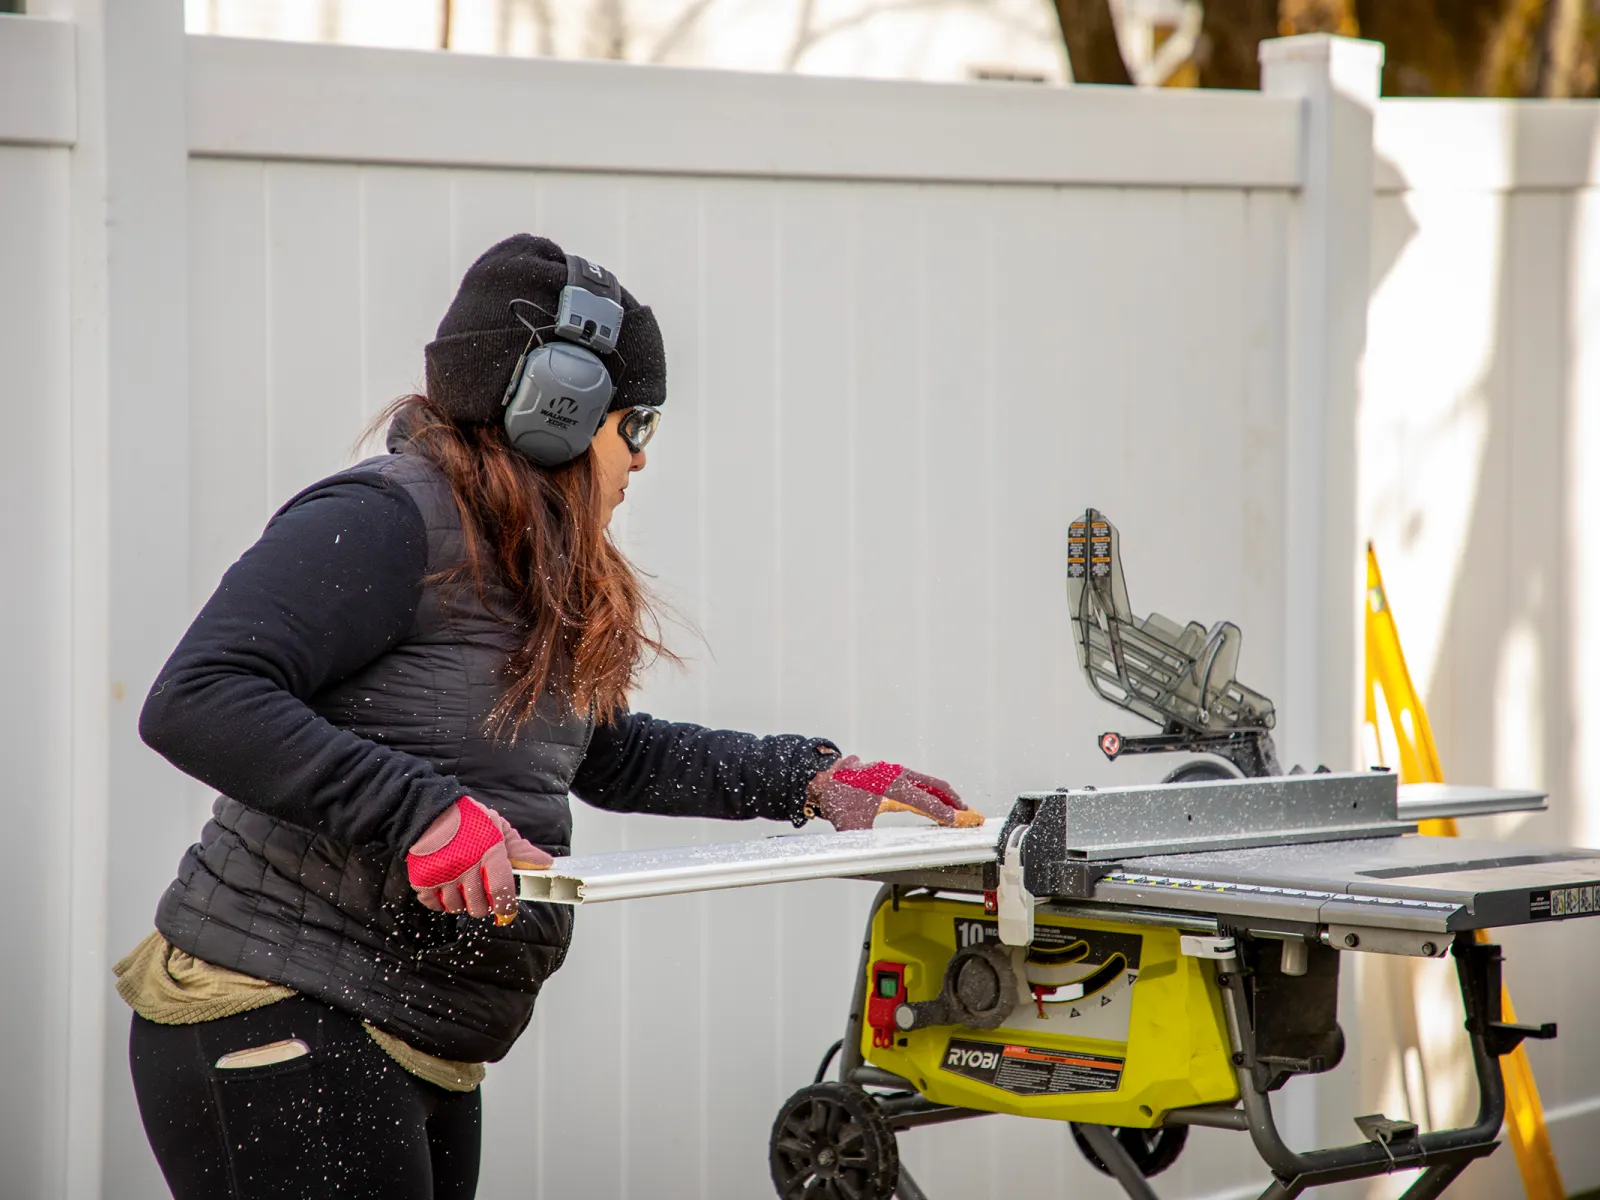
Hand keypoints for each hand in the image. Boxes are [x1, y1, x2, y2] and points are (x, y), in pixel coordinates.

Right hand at [406, 797, 552, 921]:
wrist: (430, 810)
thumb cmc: (468, 819)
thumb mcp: (499, 828)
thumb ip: (521, 850)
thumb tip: (545, 864)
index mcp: (489, 854)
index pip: (501, 892)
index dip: (506, 907)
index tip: (507, 911)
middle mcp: (465, 867)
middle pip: (479, 906)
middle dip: (484, 905)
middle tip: (483, 895)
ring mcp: (442, 875)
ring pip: (457, 908)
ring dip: (463, 903)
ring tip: (465, 889)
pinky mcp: (422, 879)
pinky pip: (435, 905)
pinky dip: (441, 902)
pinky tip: (447, 889)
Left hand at [807, 756, 982, 831]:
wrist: (822, 779)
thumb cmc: (837, 799)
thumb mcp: (851, 827)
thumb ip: (866, 845)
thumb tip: (873, 866)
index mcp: (890, 785)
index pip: (924, 801)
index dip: (943, 812)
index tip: (959, 821)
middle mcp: (896, 774)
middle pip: (934, 786)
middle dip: (954, 801)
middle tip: (970, 815)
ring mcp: (895, 772)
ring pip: (928, 782)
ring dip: (944, 795)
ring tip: (959, 810)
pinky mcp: (892, 774)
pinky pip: (918, 781)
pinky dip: (931, 791)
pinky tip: (936, 802)